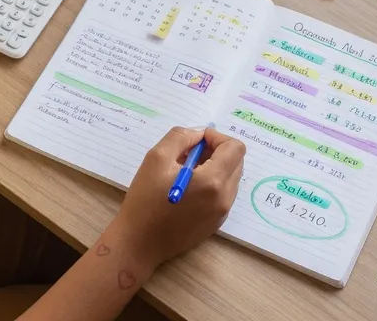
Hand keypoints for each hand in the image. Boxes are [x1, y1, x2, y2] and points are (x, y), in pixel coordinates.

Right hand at [108, 127, 244, 272]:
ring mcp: (223, 213)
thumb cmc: (145, 200)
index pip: (235, 148)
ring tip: (186, 173)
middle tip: (189, 155)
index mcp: (212, 181)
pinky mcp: (217, 223)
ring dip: (215, 167)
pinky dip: (212, 184)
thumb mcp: (156, 158)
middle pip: (236, 162)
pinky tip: (188, 190)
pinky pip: (224, 194)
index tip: (195, 141)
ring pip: (231, 178)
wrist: (140, 243)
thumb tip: (199, 134)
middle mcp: (224, 198)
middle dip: (216, 151)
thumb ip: (180, 137)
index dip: (217, 138)